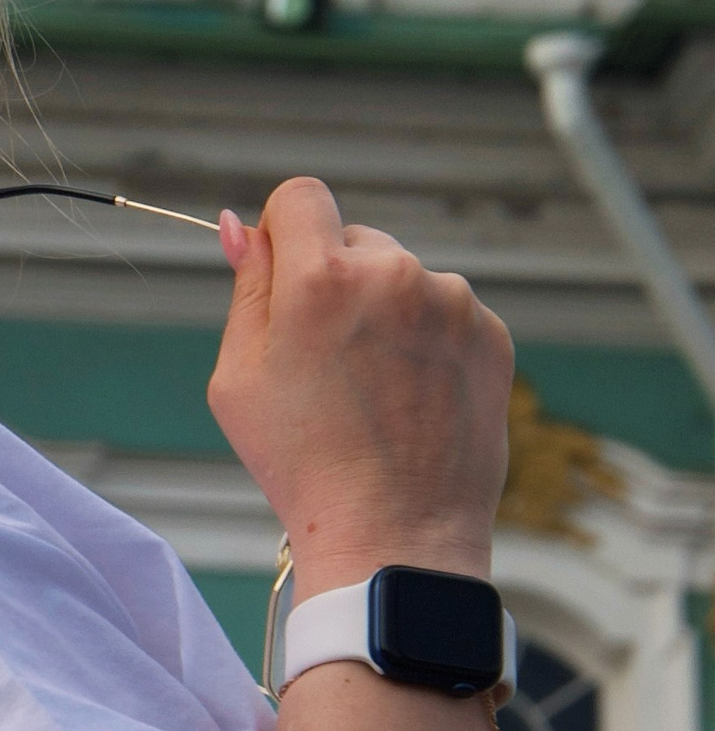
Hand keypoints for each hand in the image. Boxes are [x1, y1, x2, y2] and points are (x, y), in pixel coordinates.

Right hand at [210, 179, 512, 595]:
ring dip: (385, 311)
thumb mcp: (238, 375)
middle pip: (354, 238)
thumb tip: (244, 226)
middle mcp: (394, 274)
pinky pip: (445, 312)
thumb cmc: (303, 463)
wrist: (395, 533)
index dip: (284, 230)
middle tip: (325, 358)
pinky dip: (426, 341)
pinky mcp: (492, 334)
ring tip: (373, 389)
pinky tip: (410, 397)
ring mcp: (453, 303)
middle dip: (335, 278)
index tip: (284, 273)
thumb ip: (247, 288)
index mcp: (321, 279)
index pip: (301, 196)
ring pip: (402, 278)